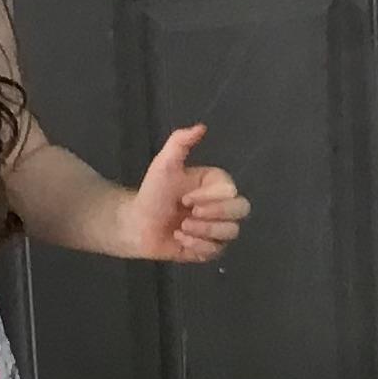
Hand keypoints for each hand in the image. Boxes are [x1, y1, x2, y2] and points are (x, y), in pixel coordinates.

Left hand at [122, 125, 251, 264]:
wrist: (136, 224)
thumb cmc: (152, 193)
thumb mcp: (164, 164)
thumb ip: (180, 142)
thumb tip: (201, 127)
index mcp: (216, 185)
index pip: (232, 192)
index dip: (210, 198)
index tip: (185, 198)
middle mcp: (222, 206)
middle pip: (240, 212)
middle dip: (211, 216)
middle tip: (187, 214)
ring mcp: (218, 228)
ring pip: (231, 233)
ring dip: (202, 232)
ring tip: (181, 228)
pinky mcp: (210, 249)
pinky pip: (217, 251)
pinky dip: (196, 246)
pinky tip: (180, 240)